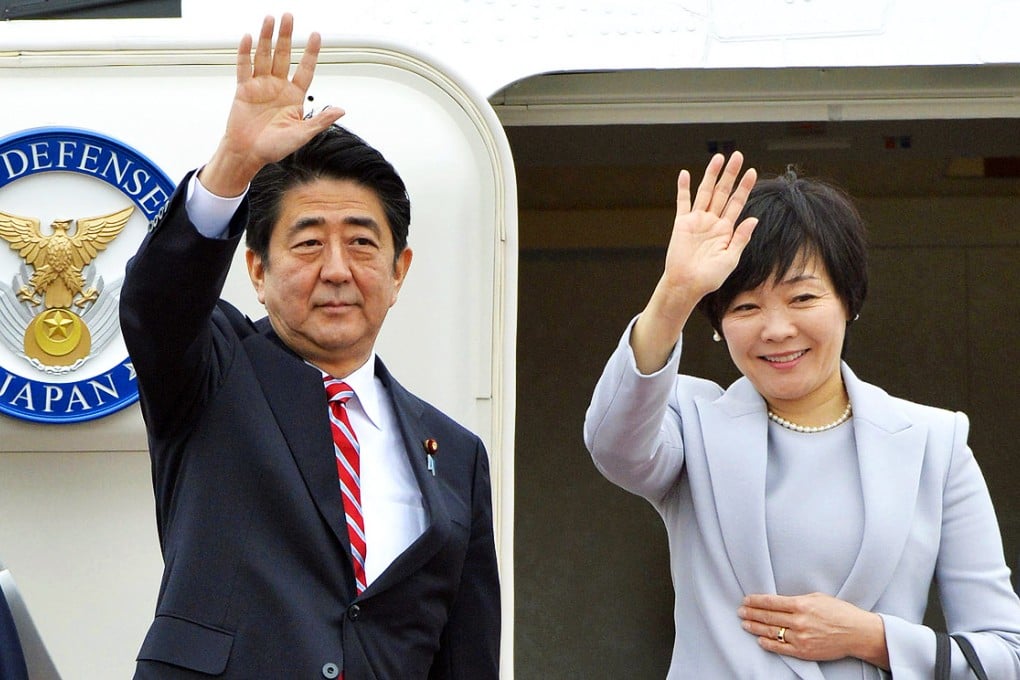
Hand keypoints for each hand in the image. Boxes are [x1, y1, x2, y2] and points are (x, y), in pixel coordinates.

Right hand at [200, 13, 344, 196]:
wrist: (248, 154)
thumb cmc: (275, 148)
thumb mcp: (302, 134)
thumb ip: (320, 120)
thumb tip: (341, 110)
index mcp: (294, 96)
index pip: (305, 69)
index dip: (311, 53)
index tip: (316, 35)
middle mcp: (278, 87)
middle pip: (284, 56)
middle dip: (286, 36)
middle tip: (288, 17)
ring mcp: (260, 86)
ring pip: (264, 56)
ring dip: (266, 37)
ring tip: (270, 19)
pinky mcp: (243, 89)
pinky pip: (244, 67)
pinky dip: (245, 52)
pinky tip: (248, 37)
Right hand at [629, 152, 755, 371]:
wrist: (686, 285)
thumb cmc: (710, 277)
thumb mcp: (731, 259)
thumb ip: (741, 238)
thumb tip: (754, 218)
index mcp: (726, 229)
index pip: (738, 203)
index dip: (744, 187)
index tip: (752, 171)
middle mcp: (712, 222)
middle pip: (723, 192)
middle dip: (730, 174)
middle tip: (737, 155)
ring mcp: (697, 221)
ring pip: (706, 192)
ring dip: (711, 175)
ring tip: (718, 158)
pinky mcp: (682, 224)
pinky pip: (683, 203)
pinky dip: (683, 189)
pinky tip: (685, 174)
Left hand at [738, 592, 888, 668]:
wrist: (857, 633)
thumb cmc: (840, 612)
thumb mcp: (818, 597)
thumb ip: (797, 599)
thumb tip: (779, 601)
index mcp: (802, 605)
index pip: (771, 602)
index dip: (755, 601)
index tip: (746, 599)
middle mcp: (799, 621)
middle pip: (768, 617)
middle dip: (751, 613)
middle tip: (740, 611)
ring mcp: (800, 638)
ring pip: (771, 632)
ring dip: (755, 627)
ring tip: (745, 623)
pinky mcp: (804, 651)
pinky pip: (781, 648)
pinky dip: (768, 643)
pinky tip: (759, 639)